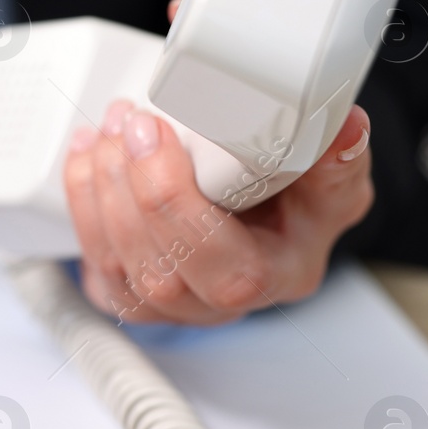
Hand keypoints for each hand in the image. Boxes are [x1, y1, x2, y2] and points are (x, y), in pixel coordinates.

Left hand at [63, 0, 374, 324]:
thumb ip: (338, 156)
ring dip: (98, 190)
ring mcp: (171, 306)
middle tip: (126, 123)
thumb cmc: (300, 201)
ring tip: (107, 129)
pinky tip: (88, 155)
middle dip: (127, 188)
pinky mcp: (130, 294)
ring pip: (115, 267)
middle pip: (158, 271)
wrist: (270, 211)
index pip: (220, 266)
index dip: (173, 201)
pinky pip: (94, 263)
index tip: (156, 132)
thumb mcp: (335, 177)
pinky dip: (82, 202)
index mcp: (275, 276)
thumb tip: (345, 126)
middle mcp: (219, 303)